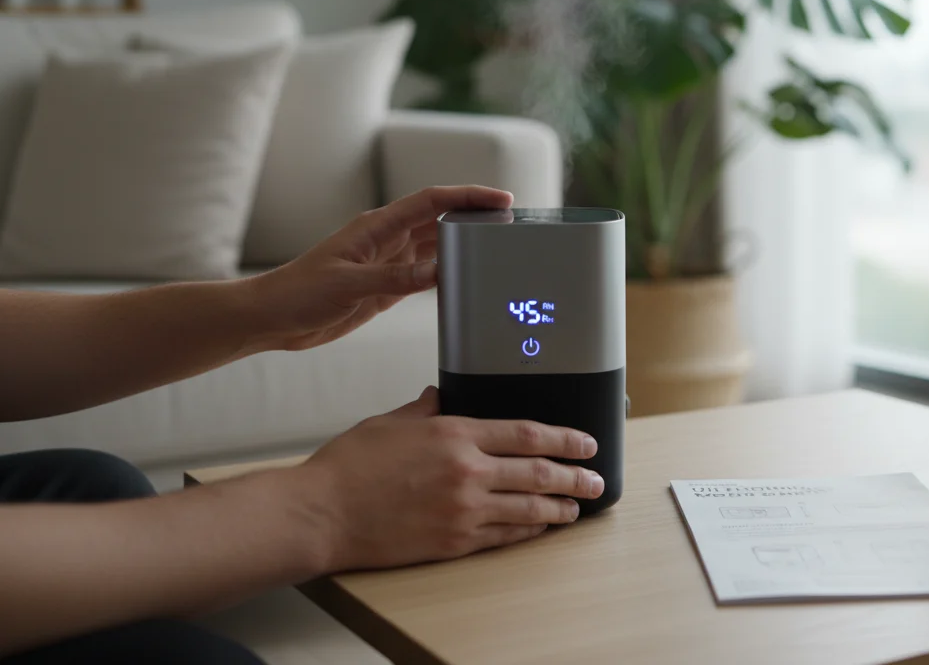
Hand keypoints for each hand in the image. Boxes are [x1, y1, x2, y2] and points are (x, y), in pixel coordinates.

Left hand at [246, 186, 511, 351]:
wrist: (272, 318)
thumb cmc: (298, 293)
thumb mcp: (348, 285)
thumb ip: (395, 278)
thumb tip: (437, 271)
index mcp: (377, 228)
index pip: (431, 202)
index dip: (467, 197)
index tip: (499, 199)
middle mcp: (386, 240)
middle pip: (439, 220)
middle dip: (473, 216)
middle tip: (508, 221)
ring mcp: (388, 263)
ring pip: (435, 246)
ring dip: (462, 244)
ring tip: (494, 246)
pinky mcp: (385, 286)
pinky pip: (425, 275)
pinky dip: (446, 274)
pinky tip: (463, 279)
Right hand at [299, 386, 603, 570]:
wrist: (322, 513)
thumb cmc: (350, 467)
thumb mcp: (392, 421)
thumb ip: (427, 409)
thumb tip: (442, 397)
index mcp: (454, 433)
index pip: (526, 433)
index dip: (564, 438)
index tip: (586, 441)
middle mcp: (466, 471)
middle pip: (538, 472)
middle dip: (575, 476)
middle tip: (596, 479)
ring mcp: (462, 510)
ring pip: (528, 508)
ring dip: (559, 508)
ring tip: (576, 508)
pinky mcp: (453, 541)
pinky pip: (503, 536)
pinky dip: (527, 530)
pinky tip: (539, 527)